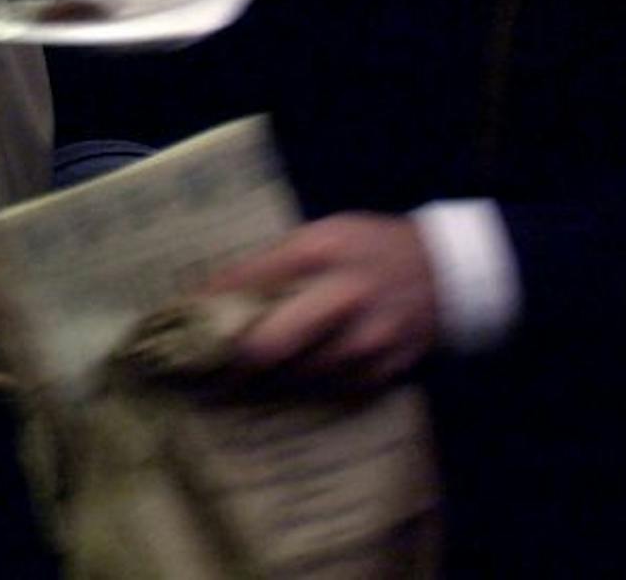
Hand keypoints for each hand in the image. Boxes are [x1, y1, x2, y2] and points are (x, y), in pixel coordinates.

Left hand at [203, 214, 440, 390]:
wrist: (446, 274)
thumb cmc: (368, 248)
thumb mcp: (320, 234)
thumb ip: (273, 263)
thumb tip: (212, 294)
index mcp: (317, 252)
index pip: (245, 284)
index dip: (207, 306)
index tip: (180, 321)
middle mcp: (342, 297)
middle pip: (266, 346)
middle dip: (229, 360)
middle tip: (202, 367)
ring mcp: (367, 339)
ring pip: (294, 376)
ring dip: (263, 379)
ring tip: (236, 376)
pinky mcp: (386, 370)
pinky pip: (329, 390)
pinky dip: (305, 387)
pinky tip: (287, 381)